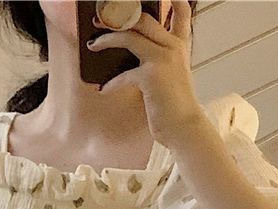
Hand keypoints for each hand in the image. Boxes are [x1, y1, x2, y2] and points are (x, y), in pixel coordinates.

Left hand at [88, 1, 204, 148]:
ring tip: (93, 45)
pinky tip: (104, 90)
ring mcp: (163, 59)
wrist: (184, 127)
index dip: (173, 0)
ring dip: (107, 40)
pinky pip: (124, 73)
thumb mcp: (172, 75)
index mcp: (180, 45)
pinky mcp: (151, 75)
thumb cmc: (174, 105)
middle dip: (119, 16)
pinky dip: (112, 83)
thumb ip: (160, 59)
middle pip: (144, 18)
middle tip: (100, 20)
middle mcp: (173, 47)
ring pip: (129, 37)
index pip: (181, 13)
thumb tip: (135, 52)